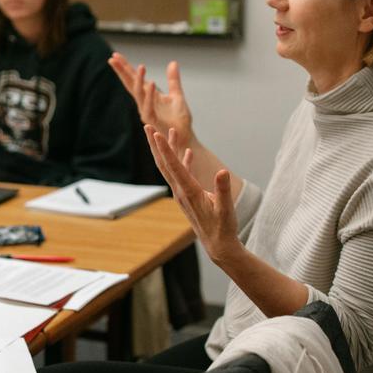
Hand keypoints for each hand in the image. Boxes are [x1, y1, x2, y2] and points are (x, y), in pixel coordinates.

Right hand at [108, 52, 193, 145]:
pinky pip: (149, 106)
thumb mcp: (177, 95)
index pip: (134, 79)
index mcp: (148, 96)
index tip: (115, 56)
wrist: (184, 138)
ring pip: (138, 93)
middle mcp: (144, 103)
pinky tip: (151, 82)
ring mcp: (146, 111)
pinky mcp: (153, 120)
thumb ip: (173, 80)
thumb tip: (172, 62)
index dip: (125, 68)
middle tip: (113, 58)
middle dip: (122, 72)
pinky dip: (149, 94)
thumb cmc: (179, 120)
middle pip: (130, 84)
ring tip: (142, 66)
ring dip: (139, 80)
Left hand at [146, 125, 239, 263]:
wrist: (218, 245)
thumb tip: (222, 172)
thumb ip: (223, 190)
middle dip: (155, 145)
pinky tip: (187, 152)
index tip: (155, 133)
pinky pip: (182, 174)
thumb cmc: (222, 227)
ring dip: (169, 149)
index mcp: (188, 192)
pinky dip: (182, 161)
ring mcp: (182, 194)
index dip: (165, 149)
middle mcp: (180, 191)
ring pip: (171, 167)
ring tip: (169, 131)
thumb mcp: (225, 209)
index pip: (173, 166)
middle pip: (164, 164)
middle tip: (147, 126)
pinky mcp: (188, 196)